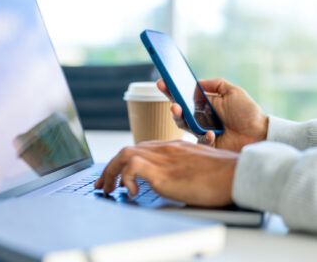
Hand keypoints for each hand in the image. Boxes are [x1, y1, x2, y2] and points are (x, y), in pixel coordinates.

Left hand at [95, 140, 238, 206]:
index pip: (140, 148)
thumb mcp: (198, 167)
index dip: (124, 161)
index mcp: (173, 147)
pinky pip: (132, 166)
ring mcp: (163, 159)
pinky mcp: (164, 172)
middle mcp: (165, 149)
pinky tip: (132, 192)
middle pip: (128, 150)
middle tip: (103, 184)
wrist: (237, 174)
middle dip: (110, 167)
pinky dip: (125, 177)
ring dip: (110, 172)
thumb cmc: (224, 174)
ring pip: (124, 155)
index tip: (117, 175)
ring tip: (108, 189)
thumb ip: (183, 169)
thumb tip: (175, 181)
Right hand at [157, 78, 268, 151]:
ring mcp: (201, 132)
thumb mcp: (233, 92)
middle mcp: (200, 118)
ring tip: (179, 110)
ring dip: (180, 118)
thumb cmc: (248, 113)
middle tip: (173, 102)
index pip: (184, 97)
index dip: (172, 90)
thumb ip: (215, 84)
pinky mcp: (206, 145)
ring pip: (183, 126)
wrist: (260, 134)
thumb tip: (197, 81)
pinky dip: (204, 136)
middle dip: (173, 105)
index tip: (162, 82)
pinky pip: (198, 141)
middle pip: (179, 111)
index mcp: (204, 105)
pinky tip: (211, 133)